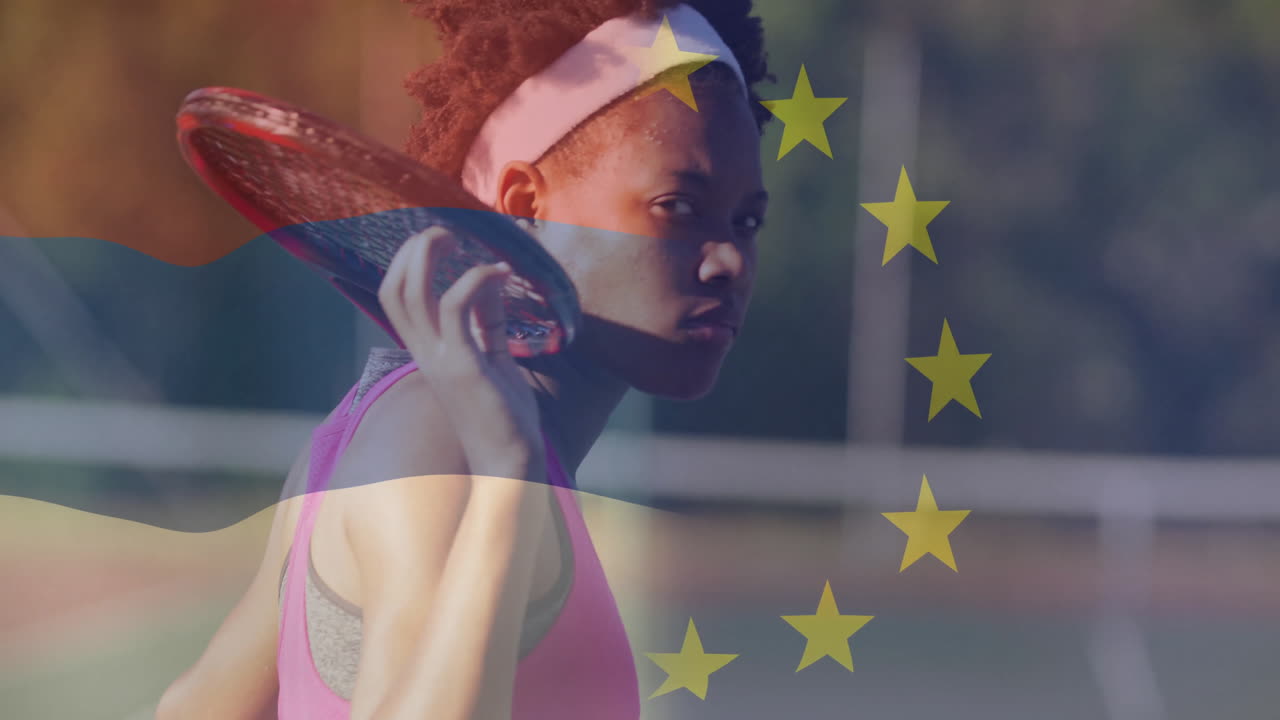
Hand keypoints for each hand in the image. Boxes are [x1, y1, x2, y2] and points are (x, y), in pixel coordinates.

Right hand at [378, 227, 544, 479]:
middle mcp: (424, 352)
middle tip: (447, 231)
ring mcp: (439, 359)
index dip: (409, 260)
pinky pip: (456, 307)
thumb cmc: (504, 414)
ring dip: (430, 255)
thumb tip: (489, 282)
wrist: (509, 461)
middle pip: (393, 288)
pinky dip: (475, 278)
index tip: (443, 240)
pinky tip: (500, 272)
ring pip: (411, 293)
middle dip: (412, 250)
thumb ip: (488, 321)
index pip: (396, 295)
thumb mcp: (494, 356)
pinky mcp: (463, 366)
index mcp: (427, 349)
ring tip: (461, 239)